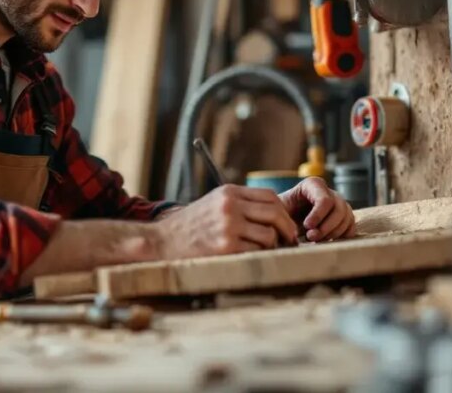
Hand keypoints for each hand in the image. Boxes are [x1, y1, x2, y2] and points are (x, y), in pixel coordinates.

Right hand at [154, 184, 299, 259]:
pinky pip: (257, 251)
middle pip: (275, 213)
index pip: (270, 196)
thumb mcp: (213, 203)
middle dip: (288, 229)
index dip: (283, 212)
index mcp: (229, 192)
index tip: (286, 224)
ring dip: (273, 245)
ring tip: (268, 251)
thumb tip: (273, 215)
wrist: (162, 242)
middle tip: (290, 241)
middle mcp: (230, 206)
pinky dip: (260, 256)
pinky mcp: (226, 247)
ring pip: (269, 235)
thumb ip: (239, 204)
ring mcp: (229, 226)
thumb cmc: (189, 226)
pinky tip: (252, 258)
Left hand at [278, 177, 355, 241]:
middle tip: (311, 237)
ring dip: (332, 233)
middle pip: (339, 209)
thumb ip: (284, 214)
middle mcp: (329, 192)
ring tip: (316, 240)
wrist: (285, 217)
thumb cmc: (281, 212)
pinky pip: (350, 227)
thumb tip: (291, 230)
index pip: (324, 199)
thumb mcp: (279, 209)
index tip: (307, 227)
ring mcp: (339, 204)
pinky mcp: (345, 218)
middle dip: (325, 227)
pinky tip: (326, 240)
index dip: (318, 215)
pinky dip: (341, 236)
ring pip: (346, 218)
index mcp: (313, 184)